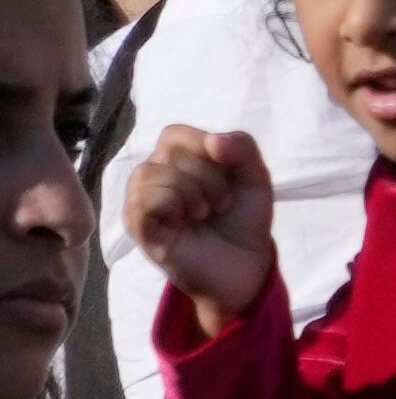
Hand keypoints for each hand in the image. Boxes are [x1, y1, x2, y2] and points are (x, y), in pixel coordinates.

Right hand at [123, 125, 276, 326]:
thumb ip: (243, 148)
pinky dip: (173, 204)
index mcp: (175, 160)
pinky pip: (142, 199)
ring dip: (192, 191)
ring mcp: (140, 200)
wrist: (245, 264)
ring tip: (205, 213)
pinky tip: (186, 221)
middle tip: (222, 203)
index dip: (206, 147)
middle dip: (209, 176)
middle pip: (168, 152)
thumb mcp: (255, 177)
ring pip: (150, 171)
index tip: (230, 173)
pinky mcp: (136, 225)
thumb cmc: (243, 219)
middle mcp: (152, 176)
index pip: (175, 133)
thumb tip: (215, 140)